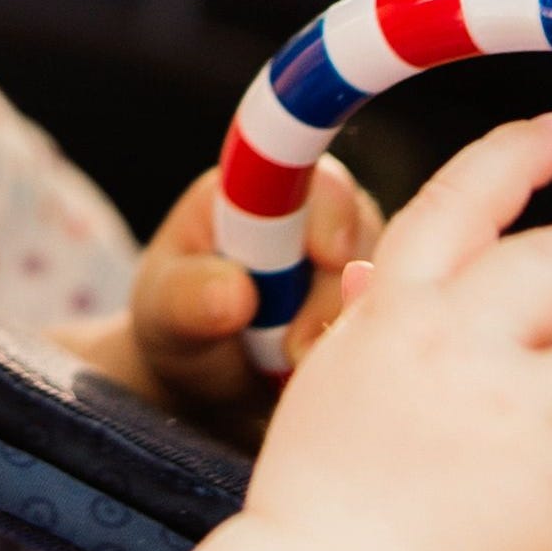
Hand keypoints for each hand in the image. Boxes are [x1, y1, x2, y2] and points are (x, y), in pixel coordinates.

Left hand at [62, 156, 382, 434]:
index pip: (310, 179)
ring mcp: (350, 259)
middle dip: (333, 296)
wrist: (200, 370)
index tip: (329, 255)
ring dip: (341, 330)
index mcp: (260, 188)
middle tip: (293, 350)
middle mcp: (317, 215)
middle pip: (361, 236)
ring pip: (379, 286)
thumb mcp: (164, 309)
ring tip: (290, 366)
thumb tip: (235, 293)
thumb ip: (188, 296)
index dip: (330, 209)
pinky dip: (357, 351)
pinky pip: (387, 324)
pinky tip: (313, 372)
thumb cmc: (177, 318)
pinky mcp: (366, 304)